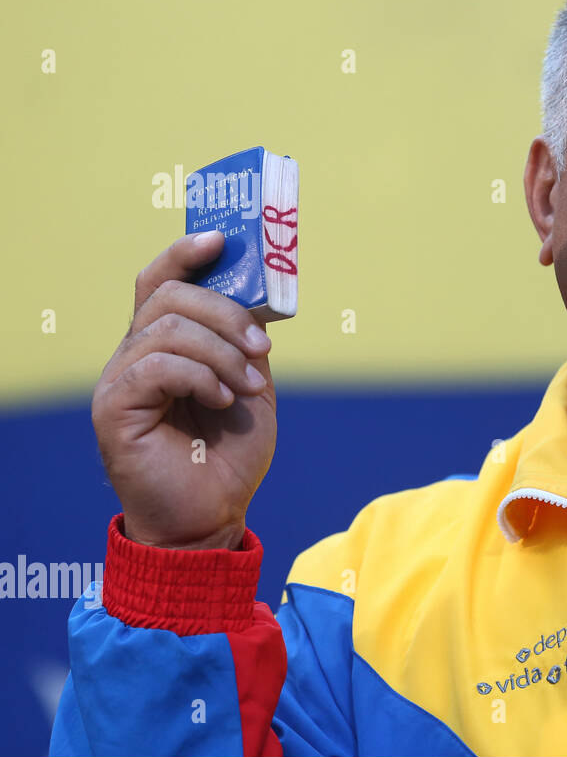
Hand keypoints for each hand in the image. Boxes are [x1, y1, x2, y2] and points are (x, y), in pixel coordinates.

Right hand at [91, 231, 276, 548]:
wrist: (213, 517)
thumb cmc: (230, 456)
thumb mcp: (252, 385)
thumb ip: (246, 342)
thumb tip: (254, 299)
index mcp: (164, 345)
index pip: (160, 280)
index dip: (185, 252)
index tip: (222, 240)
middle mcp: (134, 355)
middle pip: (169, 296)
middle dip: (225, 313)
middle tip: (262, 348)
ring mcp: (119, 380)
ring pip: (167, 328)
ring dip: (222, 352)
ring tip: (247, 389)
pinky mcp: (114, 409)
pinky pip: (156, 365)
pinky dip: (201, 375)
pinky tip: (224, 399)